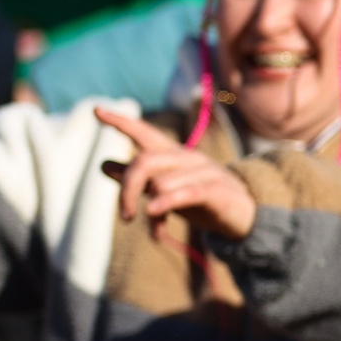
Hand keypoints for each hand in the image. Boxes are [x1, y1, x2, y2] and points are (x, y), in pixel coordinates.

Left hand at [94, 106, 257, 239]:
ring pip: (160, 183)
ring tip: (156, 229)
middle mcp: (186, 157)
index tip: (96, 111)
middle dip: (127, 190)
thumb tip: (103, 164)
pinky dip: (165, 206)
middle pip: (144, 162)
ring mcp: (204, 172)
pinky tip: (154, 224)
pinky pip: (184, 194)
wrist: (244, 215)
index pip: (144, 133)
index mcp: (172, 153)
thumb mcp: (165, 187)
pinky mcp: (216, 191)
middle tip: (125, 216)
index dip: (121, 122)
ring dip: (152, 211)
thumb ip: (137, 177)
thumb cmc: (200, 199)